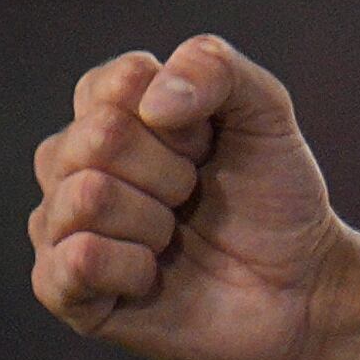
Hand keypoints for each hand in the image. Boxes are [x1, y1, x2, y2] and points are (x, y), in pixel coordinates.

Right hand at [28, 34, 356, 359]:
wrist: (297, 285)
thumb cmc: (273, 195)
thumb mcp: (264, 111)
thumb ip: (215, 68)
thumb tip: (152, 104)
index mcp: (110, 109)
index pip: (117, 83)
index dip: (182, 120)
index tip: (207, 146)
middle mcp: (72, 162)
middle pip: (99, 138)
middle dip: (171, 172)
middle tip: (193, 197)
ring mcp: (62, 226)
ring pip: (86, 197)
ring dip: (155, 221)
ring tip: (173, 237)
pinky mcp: (65, 291)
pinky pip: (75, 261)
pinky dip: (131, 268)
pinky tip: (149, 277)